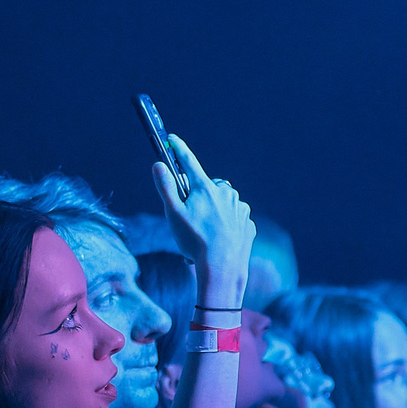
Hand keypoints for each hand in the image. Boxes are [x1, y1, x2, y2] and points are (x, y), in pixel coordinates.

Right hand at [148, 136, 254, 302]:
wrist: (223, 269)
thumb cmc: (195, 241)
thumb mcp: (174, 214)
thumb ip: (166, 187)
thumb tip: (158, 165)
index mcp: (206, 188)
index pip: (189, 162)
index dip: (179, 149)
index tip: (172, 139)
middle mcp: (226, 193)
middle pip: (206, 186)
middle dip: (197, 195)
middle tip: (189, 216)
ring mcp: (240, 208)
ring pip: (222, 203)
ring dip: (212, 211)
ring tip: (204, 234)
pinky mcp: (248, 224)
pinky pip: (234, 218)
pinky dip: (225, 225)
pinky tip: (219, 239)